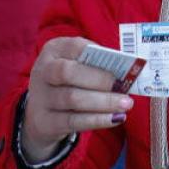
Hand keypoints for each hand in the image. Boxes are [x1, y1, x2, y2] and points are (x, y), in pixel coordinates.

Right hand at [21, 37, 134, 162]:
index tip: (120, 66)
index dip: (98, 56)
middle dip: (99, 80)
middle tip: (123, 88)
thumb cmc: (68, 83)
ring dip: (103, 102)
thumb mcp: (77, 67)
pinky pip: (73, 121)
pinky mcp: (44, 122)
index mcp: (53, 50)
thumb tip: (127, 71)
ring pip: (73, 98)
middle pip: (68, 72)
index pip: (74, 47)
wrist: (42, 114)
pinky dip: (97, 120)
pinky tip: (115, 118)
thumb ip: (97, 65)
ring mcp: (41, 97)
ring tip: (125, 104)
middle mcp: (42, 71)